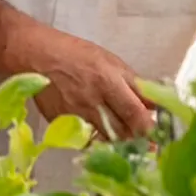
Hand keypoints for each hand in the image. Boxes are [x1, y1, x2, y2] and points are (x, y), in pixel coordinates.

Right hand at [28, 31, 154, 139]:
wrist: (37, 57)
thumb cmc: (76, 54)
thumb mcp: (110, 61)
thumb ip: (134, 84)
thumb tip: (156, 103)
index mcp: (108, 82)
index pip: (136, 115)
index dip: (150, 128)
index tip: (158, 132)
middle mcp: (92, 103)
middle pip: (123, 133)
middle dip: (136, 138)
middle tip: (143, 137)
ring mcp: (76, 117)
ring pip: (106, 140)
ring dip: (119, 140)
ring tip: (122, 133)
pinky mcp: (63, 126)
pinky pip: (87, 139)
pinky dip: (97, 138)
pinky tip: (99, 130)